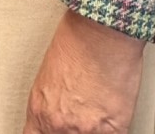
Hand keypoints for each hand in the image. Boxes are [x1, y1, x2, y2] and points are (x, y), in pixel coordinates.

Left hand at [23, 9, 143, 133]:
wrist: (102, 30)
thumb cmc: (78, 39)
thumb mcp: (49, 75)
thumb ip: (53, 102)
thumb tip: (61, 109)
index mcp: (39, 110)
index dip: (47, 133)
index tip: (53, 129)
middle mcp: (58, 124)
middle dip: (73, 129)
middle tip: (82, 115)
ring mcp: (85, 130)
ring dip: (94, 128)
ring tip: (99, 109)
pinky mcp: (113, 128)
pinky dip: (115, 128)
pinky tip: (115, 113)